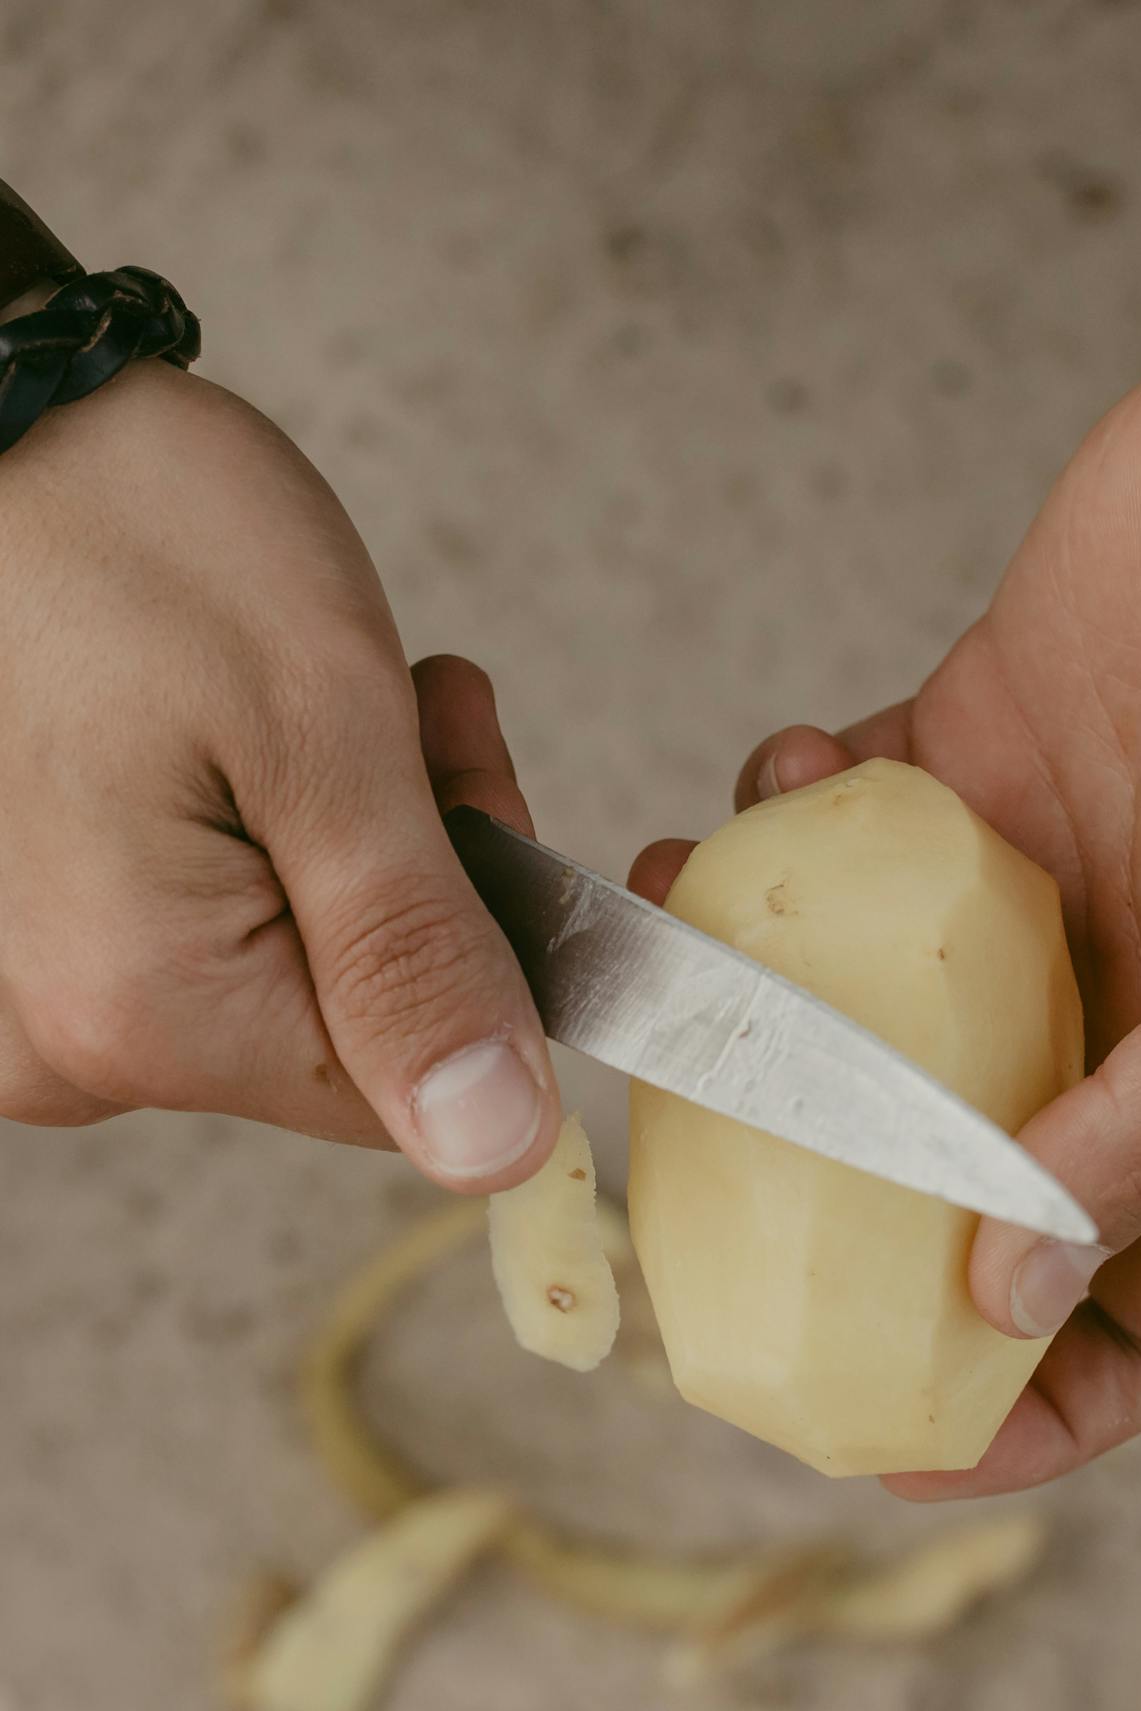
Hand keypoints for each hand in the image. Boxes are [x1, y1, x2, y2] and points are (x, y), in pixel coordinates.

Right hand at [0, 362, 559, 1189]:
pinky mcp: (39, 940)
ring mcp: (37, 998)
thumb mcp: (326, 735)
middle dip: (411, 875)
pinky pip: (204, 936)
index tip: (462, 783)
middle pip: (345, 1026)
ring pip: (286, 972)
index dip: (480, 945)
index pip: (410, 1085)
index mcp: (145, 1012)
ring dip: (348, 846)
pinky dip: (265, 841)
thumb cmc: (138, 535)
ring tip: (319, 700)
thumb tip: (501, 1151)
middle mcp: (70, 1042)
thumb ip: (417, 958)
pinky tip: (250, 733)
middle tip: (401, 714)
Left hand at [635, 254, 1140, 1495]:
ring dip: (762, 1004)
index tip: (887, 1444)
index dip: (1031, 1415)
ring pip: (863, 1013)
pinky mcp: (964, 765)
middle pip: (957, 1194)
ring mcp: (1027, 895)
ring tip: (692, 961)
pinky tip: (773, 772)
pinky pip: (832, 837)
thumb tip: (1006, 1300)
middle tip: (700, 1231)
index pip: (1137, 1324)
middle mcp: (1114, 1013)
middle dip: (832, 1228)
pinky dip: (776, 824)